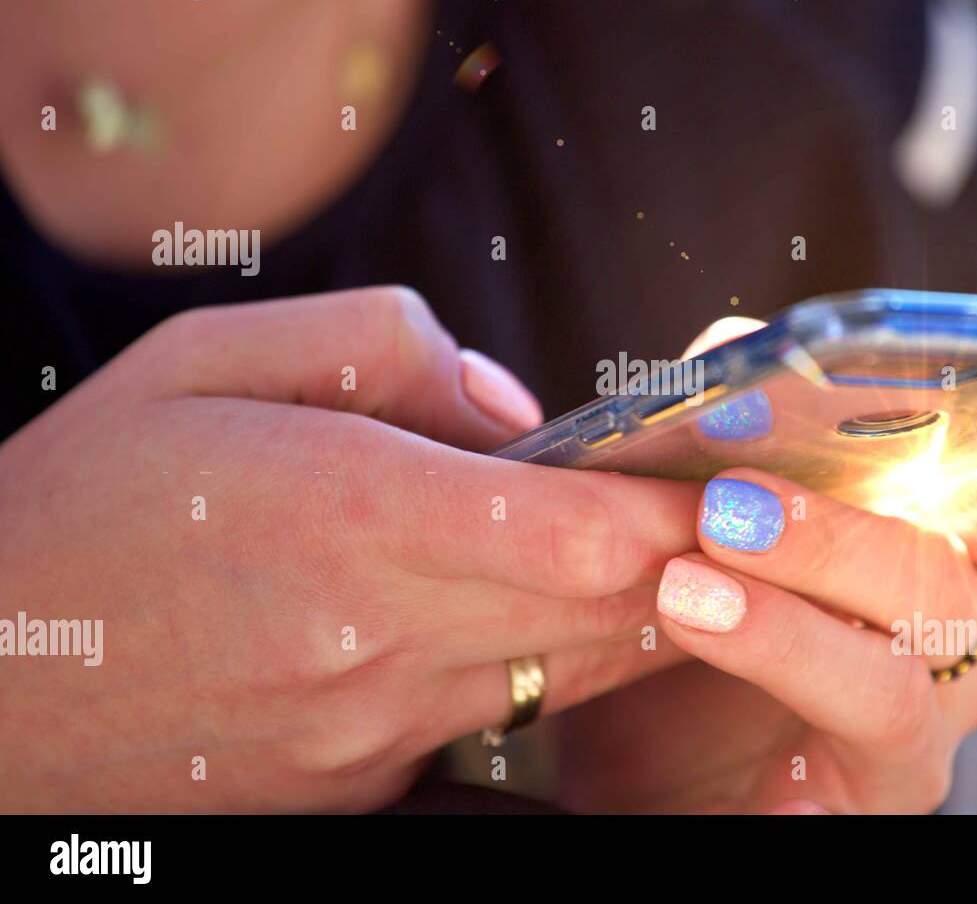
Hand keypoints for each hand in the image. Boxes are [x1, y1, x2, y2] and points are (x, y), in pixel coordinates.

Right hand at [0, 287, 697, 811]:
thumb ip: (381, 349)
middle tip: (743, 503)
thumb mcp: (203, 361)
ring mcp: (371, 727)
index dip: (679, 500)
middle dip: (693, 553)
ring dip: (644, 610)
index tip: (738, 464)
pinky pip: (498, 713)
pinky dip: (557, 661)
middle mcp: (375, 637)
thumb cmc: (82, 501)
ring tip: (686, 550)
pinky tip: (565, 613)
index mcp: (346, 513)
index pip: (578, 526)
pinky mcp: (357, 778)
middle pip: (602, 605)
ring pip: (571, 669)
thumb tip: (515, 411)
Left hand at [556, 412, 976, 812]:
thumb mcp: (686, 517)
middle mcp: (941, 653)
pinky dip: (801, 808)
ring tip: (689, 598)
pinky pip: (831, 818)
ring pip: (885, 691)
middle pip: (932, 583)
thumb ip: (725, 439)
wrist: (630, 755)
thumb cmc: (680, 617)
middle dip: (832, 536)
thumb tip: (740, 358)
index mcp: (923, 558)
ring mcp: (903, 745)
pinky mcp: (845, 817)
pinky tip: (776, 799)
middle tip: (730, 507)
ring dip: (787, 637)